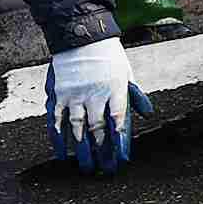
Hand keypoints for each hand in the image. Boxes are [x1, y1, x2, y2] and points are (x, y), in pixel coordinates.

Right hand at [46, 37, 151, 172]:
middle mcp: (94, 93)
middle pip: (97, 127)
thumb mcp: (127, 72)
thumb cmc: (108, 56)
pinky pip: (56, 119)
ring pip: (77, 126)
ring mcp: (74, 94)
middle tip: (104, 168)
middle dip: (101, 150)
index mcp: (115, 88)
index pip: (118, 120)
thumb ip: (135, 95)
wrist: (81, 36)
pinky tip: (62, 152)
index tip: (121, 158)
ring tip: (86, 165)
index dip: (119, 141)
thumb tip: (146, 114)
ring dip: (82, 148)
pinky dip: (59, 137)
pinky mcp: (58, 93)